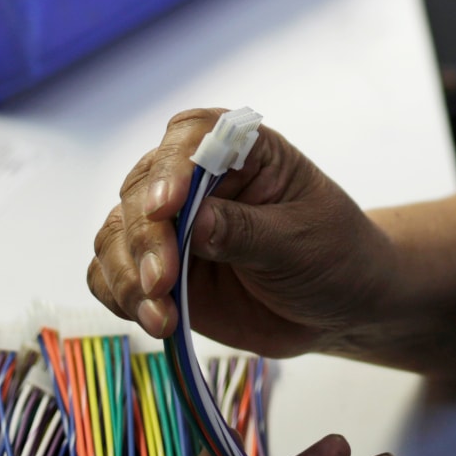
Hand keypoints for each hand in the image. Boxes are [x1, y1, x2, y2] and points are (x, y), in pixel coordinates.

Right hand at [86, 109, 395, 354]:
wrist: (341, 309)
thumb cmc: (334, 256)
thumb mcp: (300, 242)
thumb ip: (246, 232)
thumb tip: (193, 221)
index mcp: (242, 150)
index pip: (191, 136)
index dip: (171, 167)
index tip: (167, 207)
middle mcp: (198, 180)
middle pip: (142, 189)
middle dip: (145, 238)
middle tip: (162, 283)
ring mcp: (175, 226)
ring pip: (117, 232)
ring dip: (126, 274)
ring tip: (159, 316)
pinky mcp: (161, 270)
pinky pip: (113, 273)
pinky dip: (118, 295)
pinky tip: (150, 320)